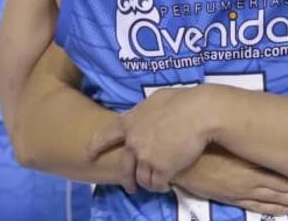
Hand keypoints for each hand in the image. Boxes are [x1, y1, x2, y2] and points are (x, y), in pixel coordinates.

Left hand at [87, 87, 213, 193]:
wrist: (199, 112)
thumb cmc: (182, 100)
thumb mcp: (155, 100)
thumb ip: (144, 111)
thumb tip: (146, 114)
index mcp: (129, 122)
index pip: (105, 136)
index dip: (95, 146)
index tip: (87, 155)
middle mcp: (133, 141)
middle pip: (123, 166)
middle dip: (126, 179)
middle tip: (130, 187)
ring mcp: (146, 156)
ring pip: (141, 178)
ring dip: (147, 183)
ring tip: (155, 185)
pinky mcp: (161, 169)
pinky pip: (157, 184)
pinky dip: (161, 186)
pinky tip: (166, 185)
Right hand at [174, 146, 287, 216]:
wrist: (179, 159)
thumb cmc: (201, 143)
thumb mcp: (224, 135)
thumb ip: (244, 135)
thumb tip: (263, 124)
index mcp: (251, 161)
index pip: (284, 169)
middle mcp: (252, 178)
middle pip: (285, 186)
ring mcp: (243, 191)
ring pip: (277, 198)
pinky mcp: (233, 198)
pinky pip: (259, 206)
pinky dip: (275, 209)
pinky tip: (287, 211)